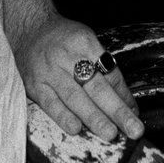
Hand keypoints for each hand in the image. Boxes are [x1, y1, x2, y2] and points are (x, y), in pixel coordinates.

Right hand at [13, 14, 143, 141]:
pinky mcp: (35, 85)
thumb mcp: (87, 41)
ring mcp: (50, 71)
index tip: (135, 114)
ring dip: (94, 118)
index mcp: (85, 42)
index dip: (124, 96)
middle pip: (96, 87)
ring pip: (75, 97)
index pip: (110, 73)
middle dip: (117, 110)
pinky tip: (76, 129)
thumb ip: (105, 69)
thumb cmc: (63, 38)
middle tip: (134, 129)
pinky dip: (63, 116)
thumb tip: (127, 103)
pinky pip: (50, 103)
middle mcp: (67, 56)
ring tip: (110, 134)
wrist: (28, 28)